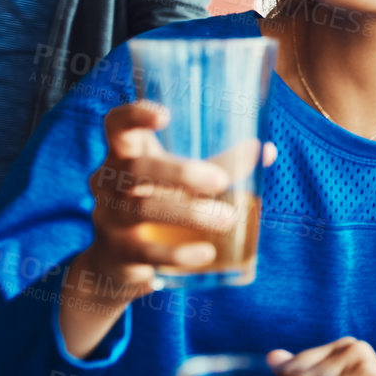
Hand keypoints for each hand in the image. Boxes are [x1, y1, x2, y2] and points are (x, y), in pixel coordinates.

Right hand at [74, 101, 253, 300]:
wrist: (118, 261)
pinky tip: (205, 253)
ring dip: (188, 213)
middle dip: (179, 172)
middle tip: (220, 180)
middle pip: (134, 169)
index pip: (116, 125)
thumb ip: (221, 164)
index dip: (135, 115)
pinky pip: (145, 252)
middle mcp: (108, 183)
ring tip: (227, 218)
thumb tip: (267, 150)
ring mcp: (109, 218)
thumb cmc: (157, 203)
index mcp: (124, 154)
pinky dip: (177, 253)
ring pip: (141, 209)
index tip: (166, 114)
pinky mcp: (117, 253)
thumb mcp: (182, 181)